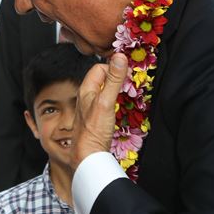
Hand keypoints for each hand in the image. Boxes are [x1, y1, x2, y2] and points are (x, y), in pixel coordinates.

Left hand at [73, 53, 127, 169]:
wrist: (88, 156)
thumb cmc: (94, 130)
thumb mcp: (107, 101)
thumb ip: (114, 79)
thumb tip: (120, 57)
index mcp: (86, 89)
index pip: (99, 67)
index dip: (113, 68)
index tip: (126, 75)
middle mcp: (86, 96)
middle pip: (102, 78)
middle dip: (116, 78)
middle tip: (128, 85)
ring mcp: (90, 107)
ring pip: (104, 90)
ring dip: (116, 90)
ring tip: (126, 95)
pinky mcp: (96, 117)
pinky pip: (106, 102)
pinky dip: (114, 101)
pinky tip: (120, 108)